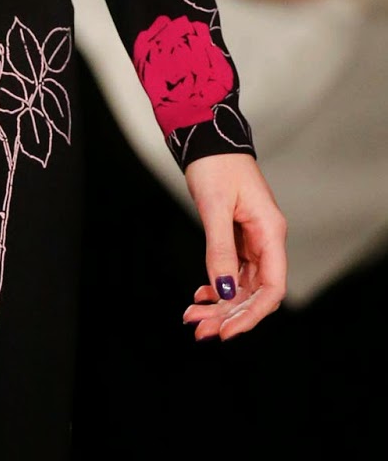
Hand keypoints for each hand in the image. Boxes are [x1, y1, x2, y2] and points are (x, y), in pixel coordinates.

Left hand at [182, 152, 286, 340]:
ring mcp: (252, 238)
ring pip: (241, 284)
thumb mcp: (215, 207)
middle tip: (200, 330)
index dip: (252, 313)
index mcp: (270, 231)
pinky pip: (232, 270)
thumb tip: (224, 291)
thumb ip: (220, 250)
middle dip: (228, 313)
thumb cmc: (215, 163)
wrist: (206, 135)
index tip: (226, 330)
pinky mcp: (237, 235)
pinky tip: (200, 296)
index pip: (272, 287)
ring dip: (219, 304)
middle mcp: (266, 238)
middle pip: (254, 291)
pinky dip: (216, 286)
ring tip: (192, 317)